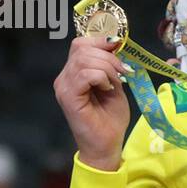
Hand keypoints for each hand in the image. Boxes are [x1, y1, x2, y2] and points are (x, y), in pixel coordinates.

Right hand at [54, 36, 133, 170]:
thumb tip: (115, 43)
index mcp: (73, 73)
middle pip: (82, 48)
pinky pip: (85, 74)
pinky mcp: (68, 97)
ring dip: (107, 68)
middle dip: (108, 56)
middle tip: (123, 72)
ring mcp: (64, 87)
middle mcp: (64, 78)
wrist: (107, 145)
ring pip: (84, 60)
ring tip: (115, 83)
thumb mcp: (114, 85)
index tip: (120, 50)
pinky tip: (108, 89)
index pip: (80, 44)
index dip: (101, 42)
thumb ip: (111, 66)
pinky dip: (102, 78)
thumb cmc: (110, 118)